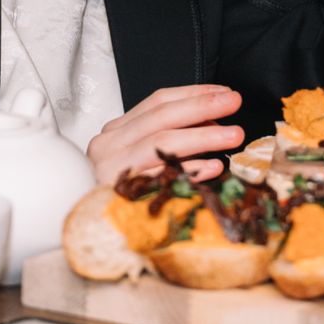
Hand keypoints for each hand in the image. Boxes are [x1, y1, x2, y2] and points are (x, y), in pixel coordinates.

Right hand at [85, 84, 244, 184]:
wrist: (90, 231)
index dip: (194, 94)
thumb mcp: (139, 157)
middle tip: (234, 103)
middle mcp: (108, 145)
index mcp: (116, 131)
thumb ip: (168, 138)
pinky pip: (160, 178)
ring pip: (160, 142)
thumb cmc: (120, 193)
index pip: (157, 102)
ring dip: (202, 136)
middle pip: (161, 117)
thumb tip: (213, 122)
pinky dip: (188, 170)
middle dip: (202, 107)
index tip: (225, 92)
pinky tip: (213, 167)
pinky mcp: (116, 194)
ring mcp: (109, 169)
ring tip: (233, 135)